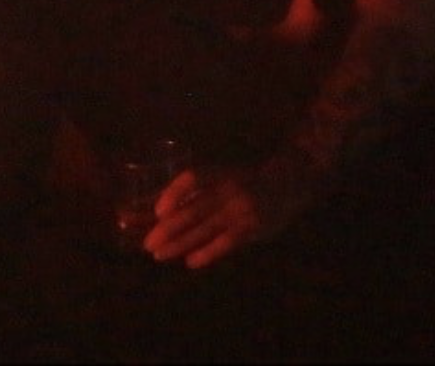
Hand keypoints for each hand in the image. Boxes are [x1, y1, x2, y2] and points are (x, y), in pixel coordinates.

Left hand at [142, 167, 291, 269]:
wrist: (287, 183)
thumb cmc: (244, 182)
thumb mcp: (223, 178)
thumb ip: (196, 192)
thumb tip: (155, 210)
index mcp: (219, 173)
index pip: (193, 178)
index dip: (173, 193)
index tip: (157, 211)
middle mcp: (229, 188)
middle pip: (193, 208)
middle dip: (167, 228)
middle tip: (147, 243)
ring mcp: (241, 209)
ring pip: (205, 228)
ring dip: (180, 243)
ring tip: (158, 255)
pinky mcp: (253, 227)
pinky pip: (226, 242)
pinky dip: (207, 253)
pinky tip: (191, 262)